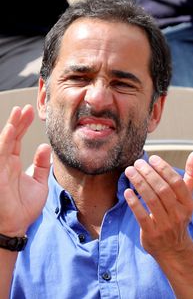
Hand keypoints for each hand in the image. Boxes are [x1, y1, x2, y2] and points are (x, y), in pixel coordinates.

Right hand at [0, 106, 50, 236]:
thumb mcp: (39, 183)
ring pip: (4, 143)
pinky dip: (5, 141)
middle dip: (18, 121)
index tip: (31, 111)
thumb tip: (44, 147)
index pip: (16, 139)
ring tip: (19, 112)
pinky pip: (1, 154)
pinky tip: (11, 130)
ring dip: (11, 127)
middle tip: (27, 107)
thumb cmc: (23, 208)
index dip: (23, 124)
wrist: (15, 228)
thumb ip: (41, 165)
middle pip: (10, 137)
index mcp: (12, 164)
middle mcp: (4, 164)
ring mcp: (0, 168)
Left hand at [124, 152, 192, 257]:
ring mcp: (165, 225)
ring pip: (151, 200)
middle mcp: (178, 214)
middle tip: (138, 163)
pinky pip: (141, 216)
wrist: (174, 249)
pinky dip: (134, 203)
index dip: (164, 169)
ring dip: (139, 183)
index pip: (177, 182)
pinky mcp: (151, 234)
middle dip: (149, 174)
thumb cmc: (178, 216)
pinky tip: (127, 192)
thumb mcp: (187, 198)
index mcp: (188, 203)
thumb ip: (191, 175)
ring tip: (130, 171)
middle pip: (162, 190)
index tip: (152, 158)